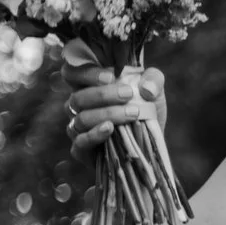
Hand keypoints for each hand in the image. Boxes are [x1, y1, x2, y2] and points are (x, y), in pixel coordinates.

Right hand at [64, 39, 165, 166]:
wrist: (151, 144)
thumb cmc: (146, 111)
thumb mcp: (154, 91)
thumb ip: (153, 80)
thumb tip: (147, 88)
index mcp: (87, 87)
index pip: (71, 73)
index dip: (85, 73)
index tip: (110, 77)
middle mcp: (78, 107)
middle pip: (77, 98)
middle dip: (102, 95)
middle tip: (128, 94)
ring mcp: (77, 129)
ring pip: (81, 119)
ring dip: (107, 114)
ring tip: (132, 113)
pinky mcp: (82, 151)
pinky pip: (79, 143)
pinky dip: (94, 135)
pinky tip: (109, 129)